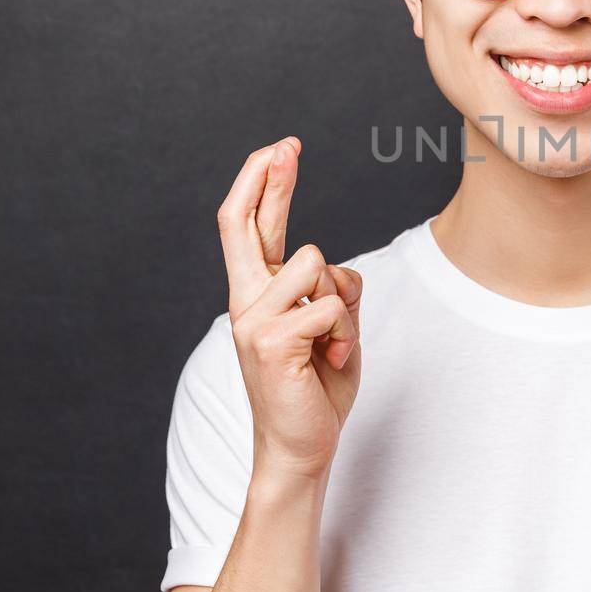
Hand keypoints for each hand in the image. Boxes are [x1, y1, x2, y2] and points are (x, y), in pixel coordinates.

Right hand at [217, 137, 362, 482]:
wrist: (302, 446)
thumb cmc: (318, 387)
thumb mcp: (334, 327)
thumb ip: (331, 290)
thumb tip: (334, 268)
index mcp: (258, 295)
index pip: (252, 228)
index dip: (264, 185)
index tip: (281, 149)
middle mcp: (245, 301)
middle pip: (247, 224)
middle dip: (268, 179)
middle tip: (287, 144)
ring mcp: (252, 320)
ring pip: (316, 264)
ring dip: (341, 304)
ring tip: (332, 346)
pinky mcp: (270, 341)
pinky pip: (329, 305)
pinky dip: (345, 333)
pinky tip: (330, 362)